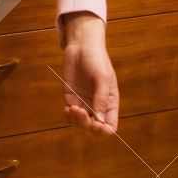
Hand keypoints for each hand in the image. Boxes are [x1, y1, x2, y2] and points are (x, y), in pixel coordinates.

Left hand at [58, 12, 118, 135]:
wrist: (81, 46)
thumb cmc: (96, 59)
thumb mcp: (102, 78)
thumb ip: (101, 99)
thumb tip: (99, 120)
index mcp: (110, 103)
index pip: (110, 127)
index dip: (103, 130)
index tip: (95, 123)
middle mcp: (97, 107)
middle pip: (93, 130)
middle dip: (86, 126)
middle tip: (80, 111)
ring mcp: (84, 103)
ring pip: (80, 125)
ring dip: (76, 122)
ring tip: (72, 108)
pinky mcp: (71, 98)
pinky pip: (69, 116)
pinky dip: (67, 117)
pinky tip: (67, 109)